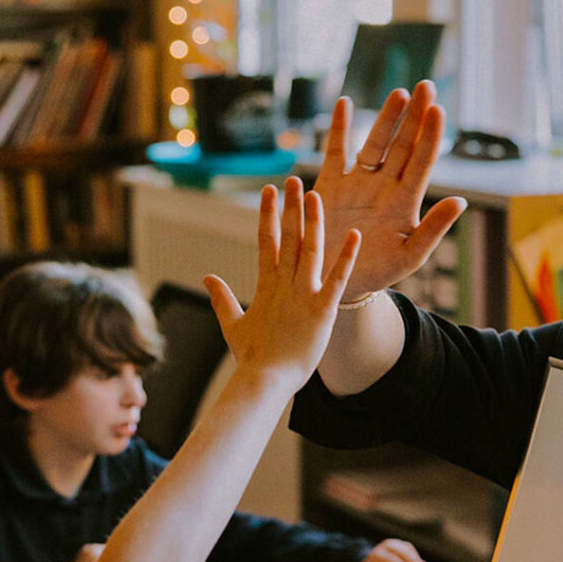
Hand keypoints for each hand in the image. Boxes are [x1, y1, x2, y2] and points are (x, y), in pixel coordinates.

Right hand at [203, 177, 359, 393]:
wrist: (264, 381)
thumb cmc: (252, 359)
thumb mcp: (233, 324)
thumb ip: (222, 299)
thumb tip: (207, 277)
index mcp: (265, 286)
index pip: (266, 242)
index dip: (267, 216)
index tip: (269, 192)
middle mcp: (284, 285)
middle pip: (288, 239)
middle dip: (290, 208)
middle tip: (293, 180)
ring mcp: (303, 296)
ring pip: (309, 251)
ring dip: (313, 222)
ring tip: (315, 195)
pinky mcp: (322, 311)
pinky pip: (337, 280)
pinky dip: (346, 257)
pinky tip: (355, 235)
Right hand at [314, 80, 465, 300]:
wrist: (335, 282)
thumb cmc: (377, 273)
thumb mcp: (409, 257)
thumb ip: (433, 230)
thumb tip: (461, 201)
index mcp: (404, 202)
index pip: (421, 163)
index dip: (429, 136)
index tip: (437, 110)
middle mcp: (384, 187)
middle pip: (403, 145)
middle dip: (414, 117)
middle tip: (426, 87)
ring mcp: (358, 184)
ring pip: (374, 143)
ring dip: (386, 118)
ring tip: (399, 93)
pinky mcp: (330, 186)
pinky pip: (334, 152)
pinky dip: (338, 128)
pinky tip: (344, 103)